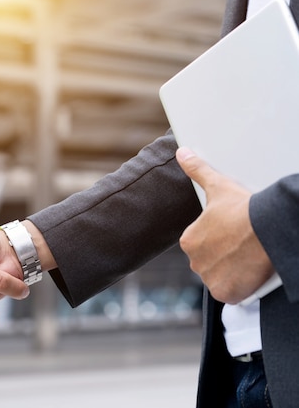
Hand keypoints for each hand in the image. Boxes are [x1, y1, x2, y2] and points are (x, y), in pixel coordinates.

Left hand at [176, 147, 274, 303]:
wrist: (266, 228)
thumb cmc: (243, 208)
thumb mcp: (218, 186)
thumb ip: (197, 171)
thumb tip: (182, 153)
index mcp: (189, 241)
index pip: (203, 245)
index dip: (221, 241)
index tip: (235, 235)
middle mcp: (194, 262)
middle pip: (211, 263)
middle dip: (226, 257)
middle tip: (244, 247)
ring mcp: (210, 279)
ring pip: (220, 278)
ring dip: (232, 273)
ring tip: (248, 258)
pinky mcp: (225, 293)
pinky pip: (230, 294)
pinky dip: (239, 289)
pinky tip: (249, 274)